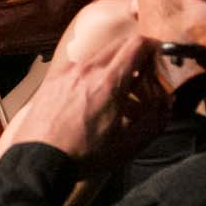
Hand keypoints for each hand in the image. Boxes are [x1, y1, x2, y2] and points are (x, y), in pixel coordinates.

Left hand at [0, 20, 157, 168]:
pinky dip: (91, 75)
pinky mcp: (51, 80)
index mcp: (109, 81)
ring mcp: (65, 73)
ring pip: (99, 56)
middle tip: (141, 83)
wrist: (38, 161)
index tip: (159, 62)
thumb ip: (156, 120)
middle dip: (136, 59)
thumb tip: (167, 103)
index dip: (154, 48)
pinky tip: (91, 101)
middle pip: (120, 45)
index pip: (138, 44)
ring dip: (114, 68)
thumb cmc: (84, 155)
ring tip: (117, 97)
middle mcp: (86, 70)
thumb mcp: (129, 145)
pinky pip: (78, 67)